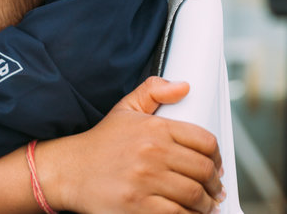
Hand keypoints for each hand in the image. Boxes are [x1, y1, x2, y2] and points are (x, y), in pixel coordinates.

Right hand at [37, 77, 223, 213]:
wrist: (69, 171)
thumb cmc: (100, 144)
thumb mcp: (125, 109)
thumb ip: (154, 91)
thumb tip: (184, 86)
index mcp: (154, 128)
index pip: (205, 141)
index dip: (217, 156)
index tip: (216, 166)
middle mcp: (153, 153)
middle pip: (204, 171)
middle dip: (214, 184)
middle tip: (213, 190)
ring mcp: (146, 182)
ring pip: (195, 196)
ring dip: (206, 204)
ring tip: (204, 205)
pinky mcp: (138, 207)